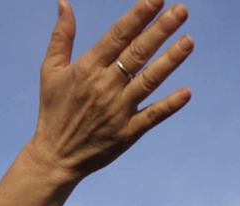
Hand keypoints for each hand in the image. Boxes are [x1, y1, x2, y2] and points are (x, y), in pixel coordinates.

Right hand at [26, 0, 193, 181]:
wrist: (55, 157)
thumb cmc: (54, 110)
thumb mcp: (50, 70)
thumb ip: (61, 36)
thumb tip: (64, 2)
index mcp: (87, 68)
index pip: (118, 36)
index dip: (139, 15)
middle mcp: (104, 86)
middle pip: (138, 53)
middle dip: (161, 30)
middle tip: (181, 10)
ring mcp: (118, 110)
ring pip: (149, 80)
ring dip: (170, 61)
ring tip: (189, 41)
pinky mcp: (127, 133)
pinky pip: (152, 116)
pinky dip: (169, 105)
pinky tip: (186, 92)